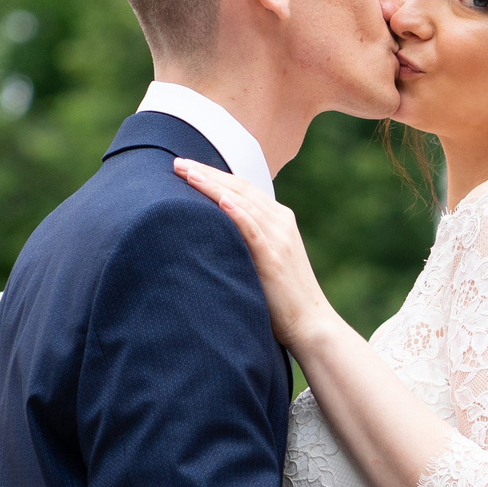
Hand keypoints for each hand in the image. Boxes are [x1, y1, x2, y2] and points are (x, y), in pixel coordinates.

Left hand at [175, 159, 342, 349]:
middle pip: (240, 188)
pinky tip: (219, 200)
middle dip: (207, 173)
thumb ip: (248, 241)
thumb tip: (215, 234)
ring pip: (243, 202)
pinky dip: (237, 212)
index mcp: (280, 220)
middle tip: (177, 163)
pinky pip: (254, 229)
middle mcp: (281, 222)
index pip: (243, 188)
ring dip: (213, 186)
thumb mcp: (266, 260)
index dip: (214, 175)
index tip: (186, 167)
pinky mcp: (274, 258)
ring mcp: (279, 239)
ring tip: (187, 174)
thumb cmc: (283, 298)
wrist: (310, 323)